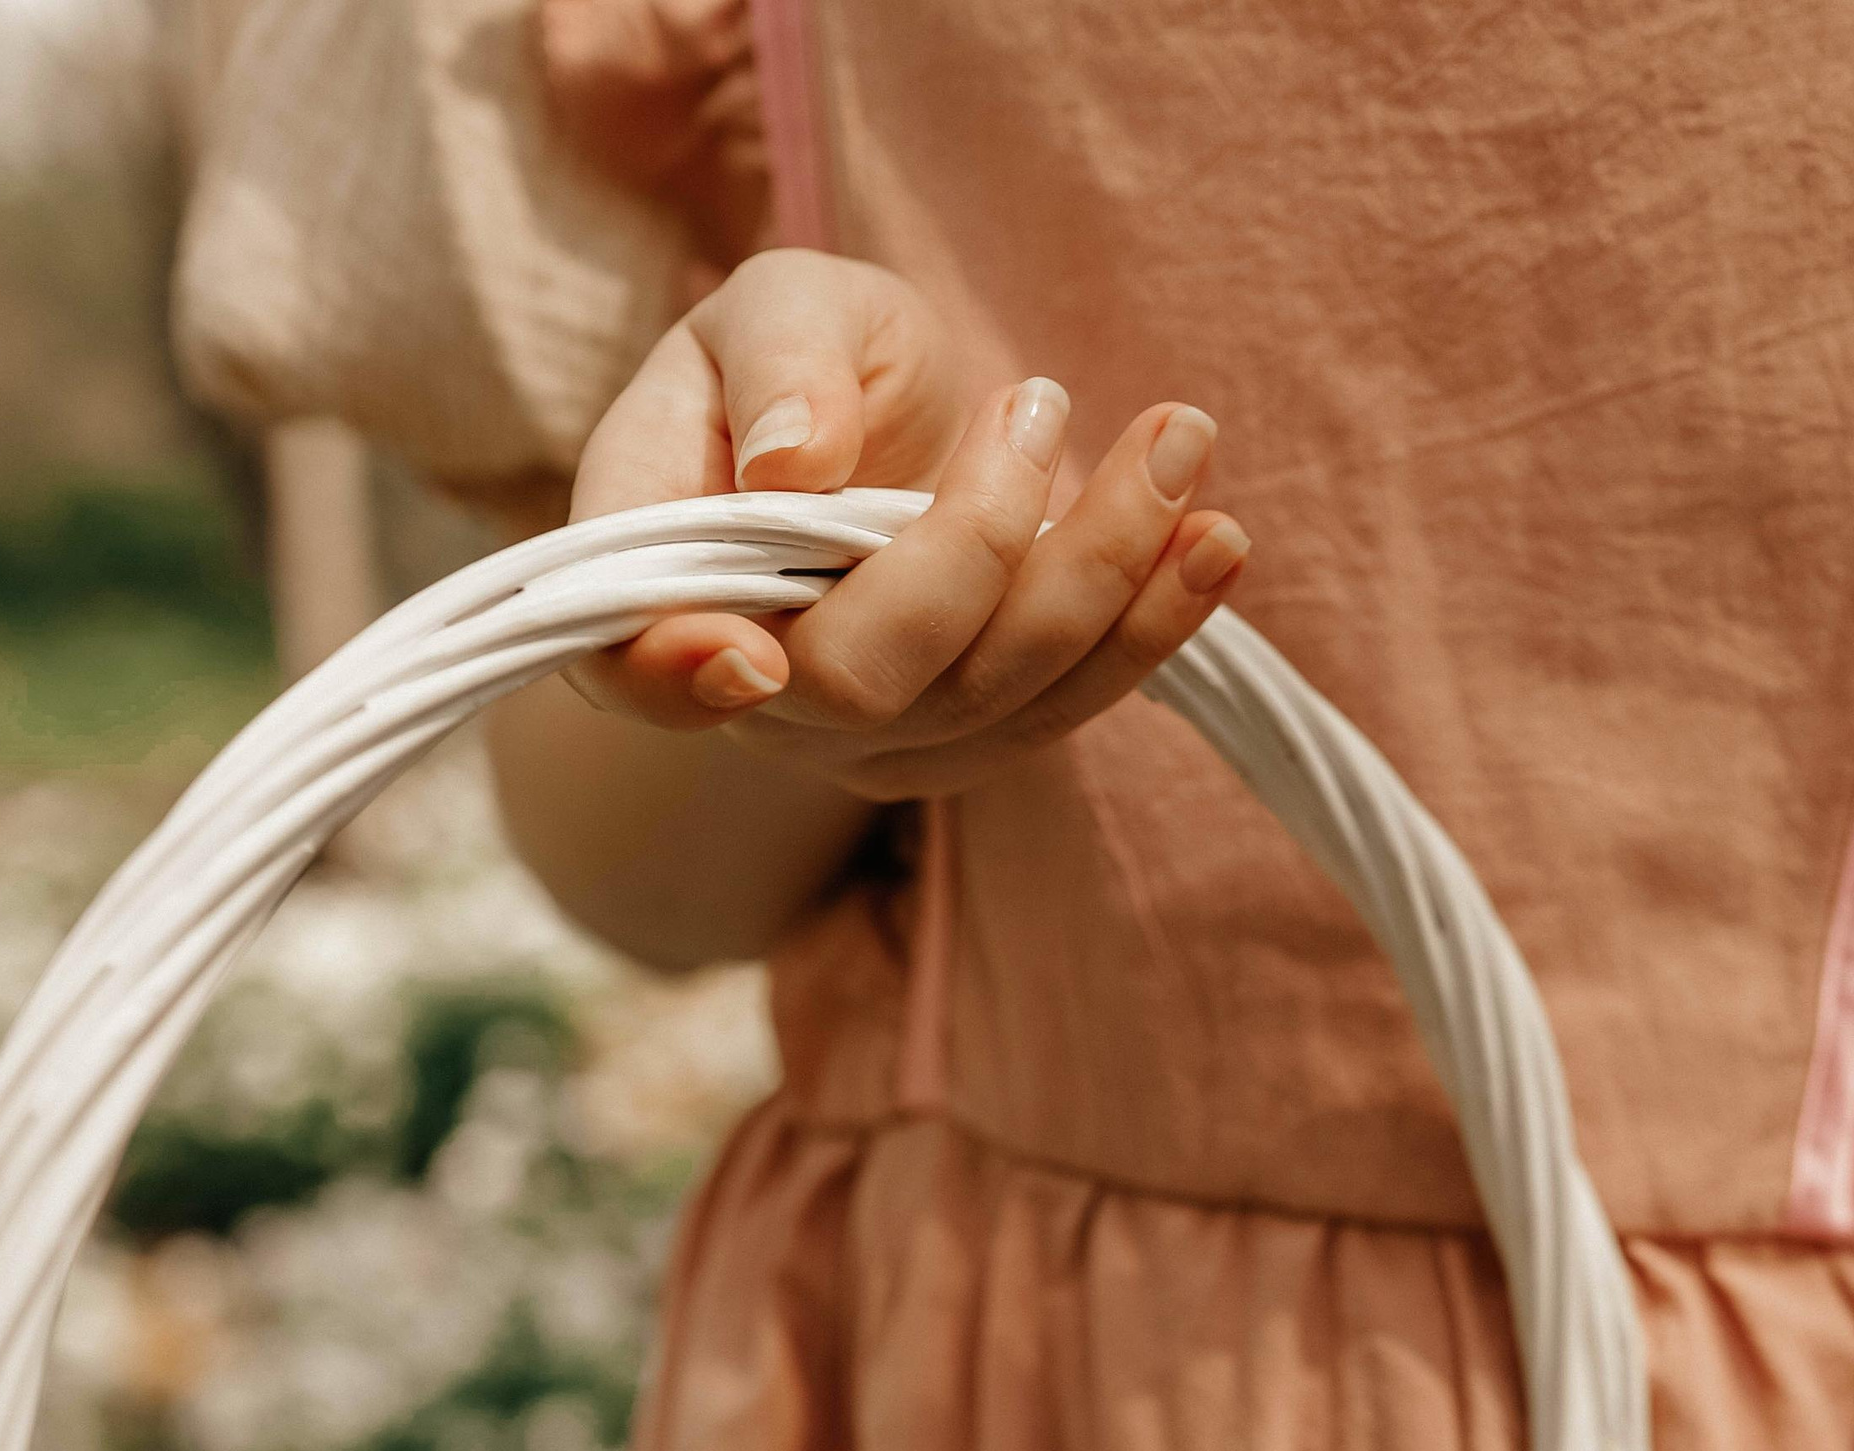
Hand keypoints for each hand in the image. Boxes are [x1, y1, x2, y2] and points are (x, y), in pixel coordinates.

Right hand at [566, 248, 1248, 791]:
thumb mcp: (767, 310)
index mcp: (660, 590)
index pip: (637, 671)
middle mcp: (767, 694)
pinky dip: (1156, 622)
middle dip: (976, 549)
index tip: (750, 655)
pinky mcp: (982, 738)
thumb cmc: (801, 361)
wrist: (887, 419)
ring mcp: (882, 736)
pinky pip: (1073, 704)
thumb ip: (773, 366)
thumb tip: (796, 456)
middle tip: (1036, 395)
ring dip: (1104, 570)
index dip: (679, 677)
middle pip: (866, 682)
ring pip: (994, 696)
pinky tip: (1216, 541)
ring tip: (1181, 440)